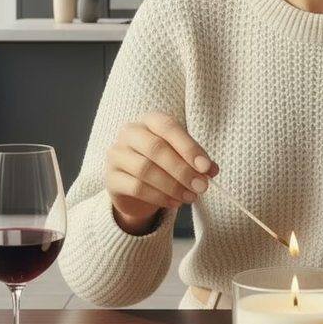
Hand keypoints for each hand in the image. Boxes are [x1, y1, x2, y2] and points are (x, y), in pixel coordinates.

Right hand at [105, 112, 218, 231]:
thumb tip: (211, 170)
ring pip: (145, 169)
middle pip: (156, 148)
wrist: (135, 190)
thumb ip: (197, 161)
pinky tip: (174, 202)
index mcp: (150, 120)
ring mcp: (117, 154)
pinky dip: (159, 197)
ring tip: (190, 197)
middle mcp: (130, 132)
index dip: (189, 147)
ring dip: (172, 186)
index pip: (169, 127)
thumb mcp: (182, 159)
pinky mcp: (111, 178)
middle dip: (182, 170)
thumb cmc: (163, 165)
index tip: (206, 167)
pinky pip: (136, 187)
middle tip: (201, 186)